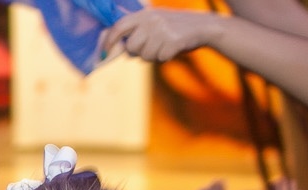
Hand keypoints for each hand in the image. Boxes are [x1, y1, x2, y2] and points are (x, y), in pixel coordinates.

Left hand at [101, 8, 220, 62]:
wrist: (203, 26)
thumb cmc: (174, 28)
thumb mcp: (154, 22)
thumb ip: (136, 32)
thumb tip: (114, 48)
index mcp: (144, 14)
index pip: (119, 26)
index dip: (109, 40)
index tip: (104, 52)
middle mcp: (151, 20)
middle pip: (131, 47)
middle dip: (137, 53)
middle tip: (151, 48)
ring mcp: (162, 30)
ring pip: (145, 56)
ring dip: (153, 56)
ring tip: (164, 46)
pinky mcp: (172, 41)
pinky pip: (159, 58)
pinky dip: (165, 57)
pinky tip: (173, 48)